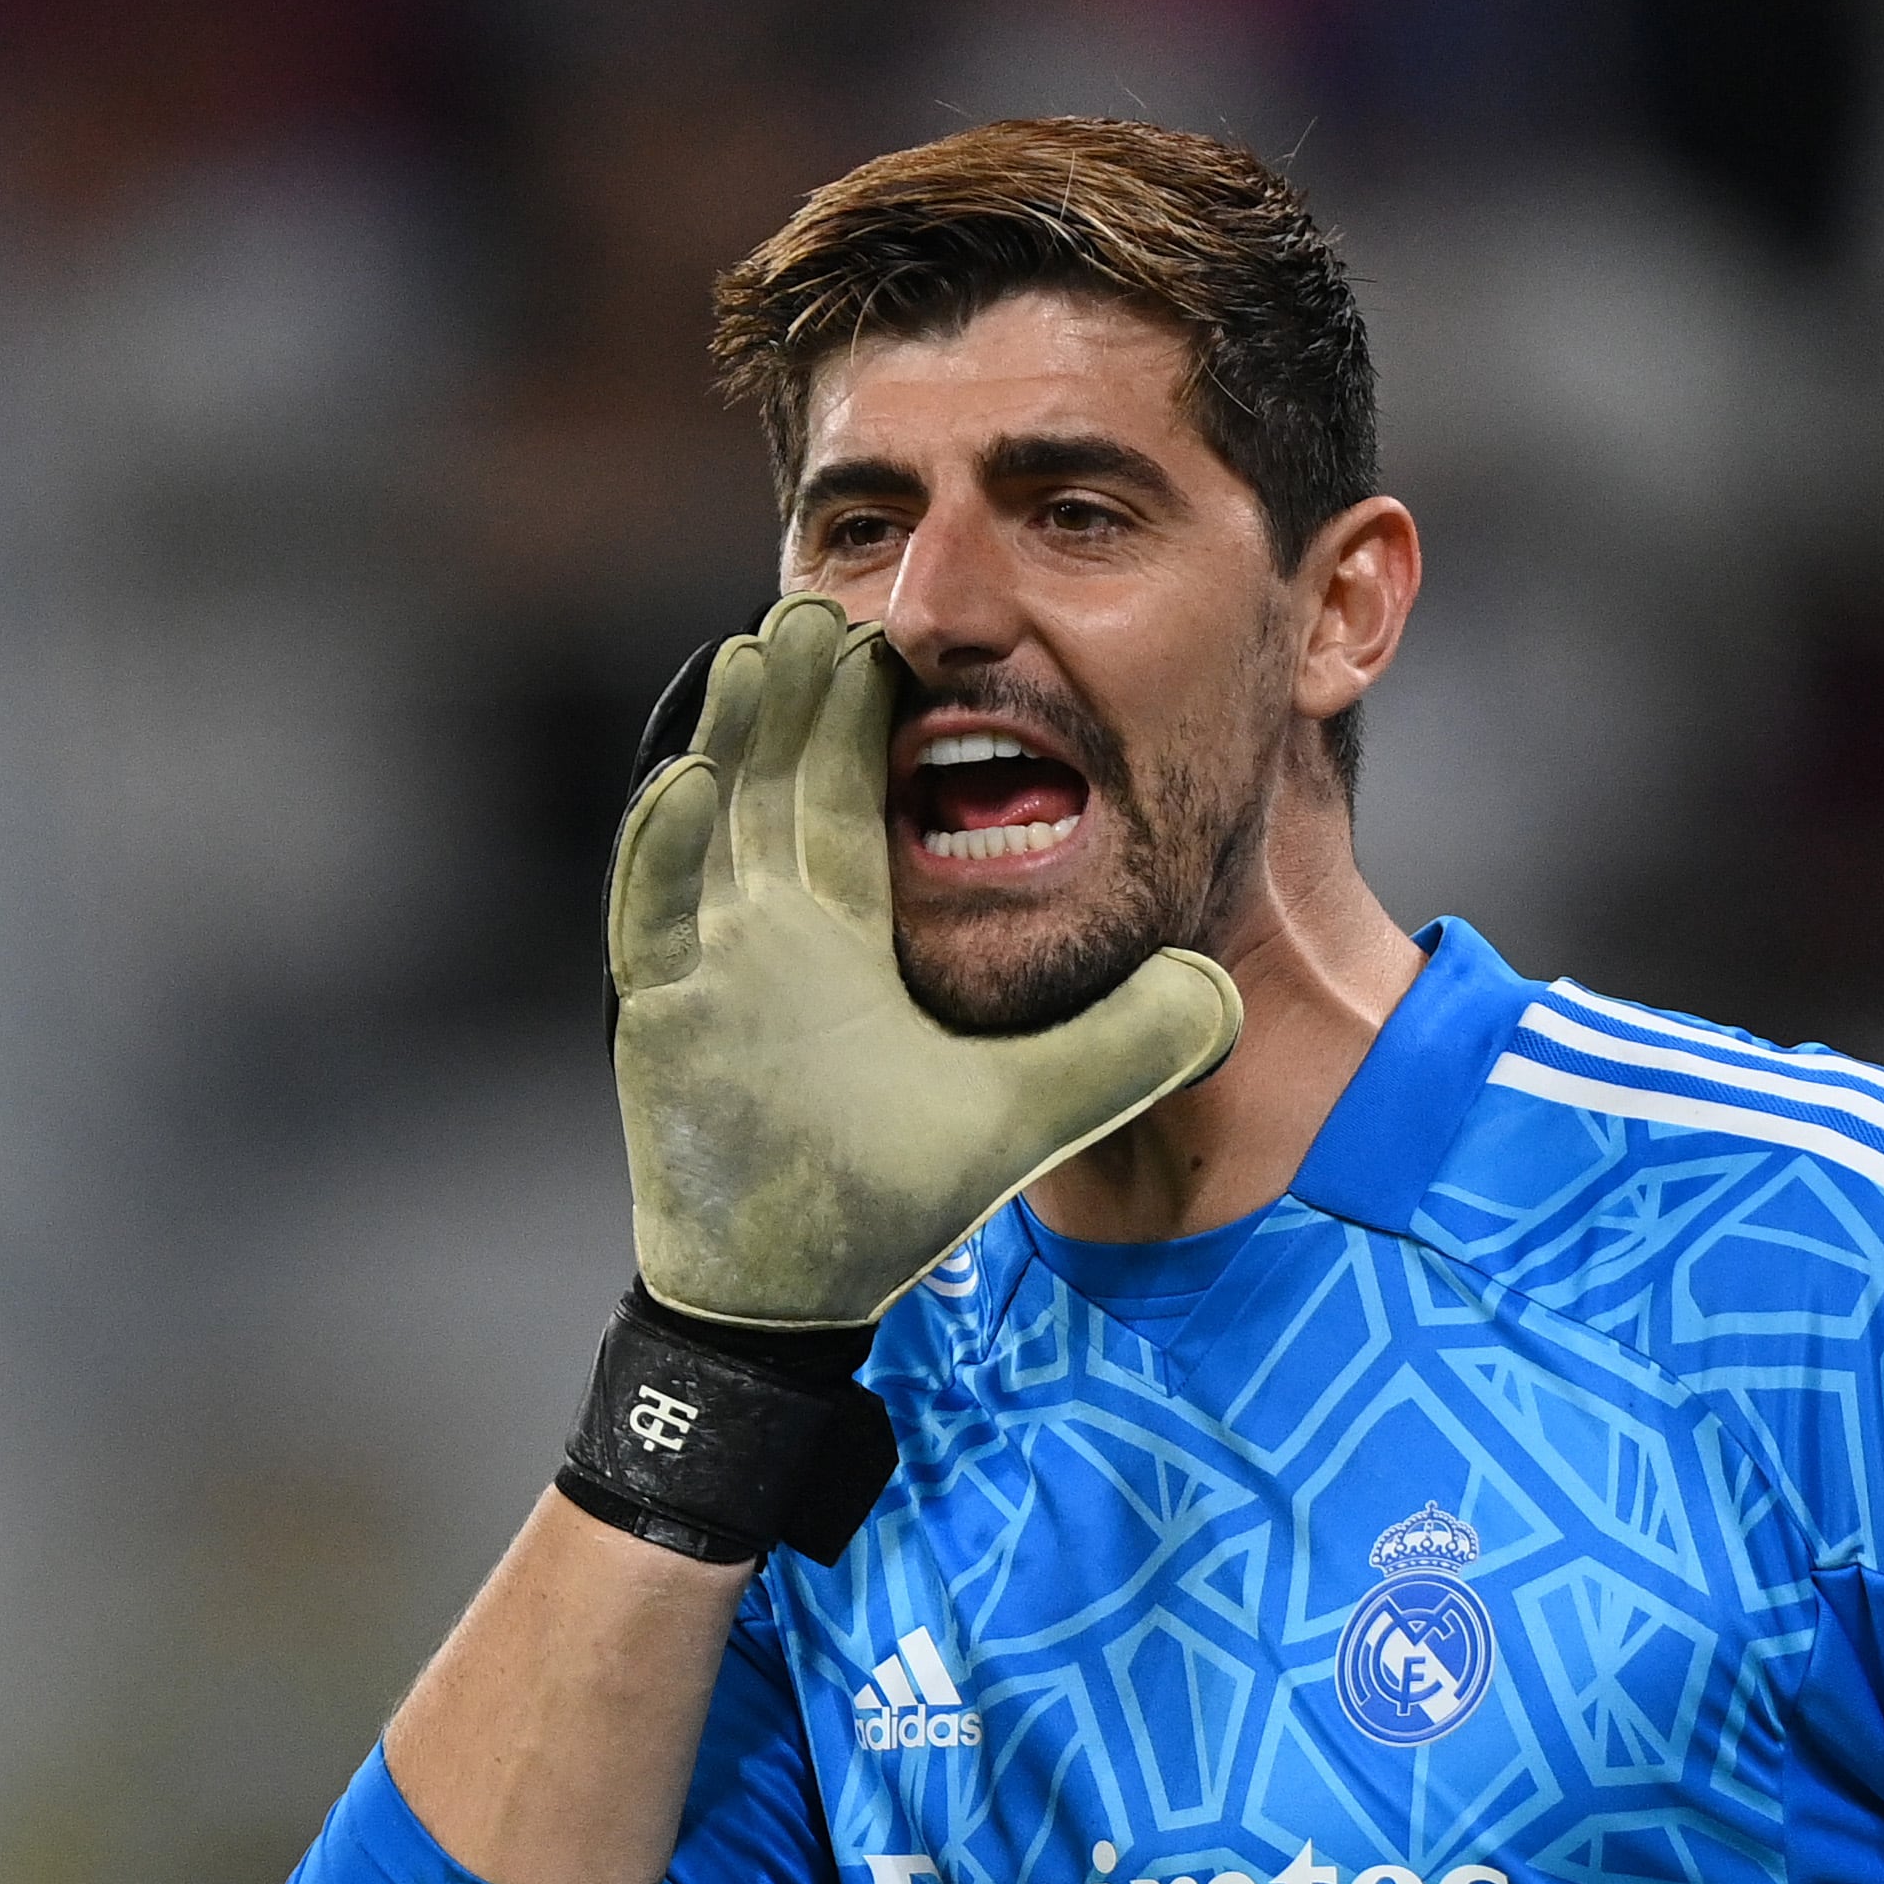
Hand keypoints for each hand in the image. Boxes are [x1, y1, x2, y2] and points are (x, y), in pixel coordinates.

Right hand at [606, 592, 1239, 1328]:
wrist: (793, 1288)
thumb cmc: (889, 1199)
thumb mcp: (1030, 1106)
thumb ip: (1127, 1049)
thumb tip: (1231, 995)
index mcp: (847, 925)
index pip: (855, 786)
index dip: (864, 708)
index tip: (886, 622)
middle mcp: (772, 927)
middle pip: (779, 778)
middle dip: (791, 692)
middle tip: (817, 596)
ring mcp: (707, 964)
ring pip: (711, 820)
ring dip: (729, 739)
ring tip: (755, 649)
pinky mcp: (660, 1013)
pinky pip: (652, 915)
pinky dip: (663, 851)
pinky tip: (686, 783)